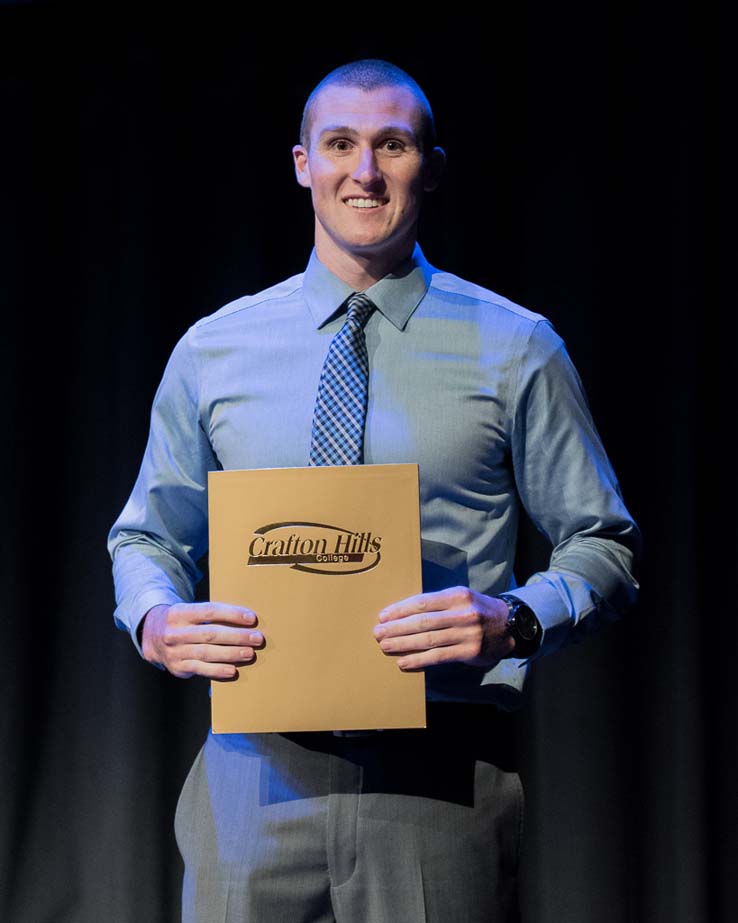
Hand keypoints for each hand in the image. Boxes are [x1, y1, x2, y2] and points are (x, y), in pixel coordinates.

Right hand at [141, 602, 263, 679]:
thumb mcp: (189, 611)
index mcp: (180, 613)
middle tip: (257, 638)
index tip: (252, 618)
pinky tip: (233, 670)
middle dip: (237, 636)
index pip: (209, 611)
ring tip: (250, 653)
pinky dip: (218, 670)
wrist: (151, 636)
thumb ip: (211, 615)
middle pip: (211, 634)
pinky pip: (200, 669)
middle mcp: (174, 632)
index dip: (232, 614)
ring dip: (231, 653)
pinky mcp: (177, 667)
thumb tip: (244, 620)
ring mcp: (174, 651)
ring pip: (207, 653)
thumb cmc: (182, 621)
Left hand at [372, 586, 513, 670]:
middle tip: (377, 633)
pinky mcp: (468, 652)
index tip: (383, 616)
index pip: (422, 602)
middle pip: (422, 621)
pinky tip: (403, 661)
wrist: (510, 626)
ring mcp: (466, 633)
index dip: (400, 610)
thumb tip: (404, 614)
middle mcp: (462, 613)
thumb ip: (438, 604)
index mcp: (457, 596)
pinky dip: (418, 659)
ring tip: (385, 646)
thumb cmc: (478, 610)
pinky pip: (438, 656)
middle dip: (397, 628)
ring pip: (428, 639)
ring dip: (403, 643)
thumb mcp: (461, 598)